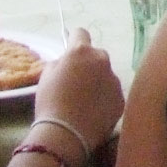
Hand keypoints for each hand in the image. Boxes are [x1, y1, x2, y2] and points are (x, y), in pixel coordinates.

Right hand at [33, 28, 123, 160]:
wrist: (65, 134)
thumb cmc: (50, 103)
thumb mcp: (45, 77)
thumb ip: (59, 63)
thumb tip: (67, 62)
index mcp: (81, 52)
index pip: (80, 33)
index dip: (74, 40)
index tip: (71, 50)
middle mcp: (102, 60)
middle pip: (96, 55)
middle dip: (88, 64)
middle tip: (76, 82)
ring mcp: (115, 80)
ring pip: (106, 75)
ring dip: (98, 82)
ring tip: (85, 102)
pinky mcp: (121, 99)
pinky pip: (112, 93)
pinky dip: (105, 99)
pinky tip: (93, 112)